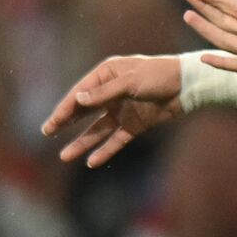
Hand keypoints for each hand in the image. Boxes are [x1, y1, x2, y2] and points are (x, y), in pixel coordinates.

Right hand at [41, 55, 184, 167]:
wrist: (189, 85)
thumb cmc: (160, 75)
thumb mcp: (130, 81)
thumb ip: (104, 93)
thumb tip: (77, 100)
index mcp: (108, 74)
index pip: (81, 93)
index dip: (65, 108)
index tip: (52, 123)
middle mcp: (112, 92)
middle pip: (84, 110)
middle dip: (66, 122)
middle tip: (47, 132)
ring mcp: (123, 109)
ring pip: (98, 128)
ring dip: (82, 142)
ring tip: (64, 156)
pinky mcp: (136, 124)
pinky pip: (117, 139)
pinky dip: (105, 150)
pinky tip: (92, 162)